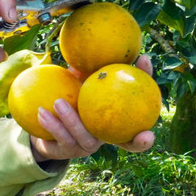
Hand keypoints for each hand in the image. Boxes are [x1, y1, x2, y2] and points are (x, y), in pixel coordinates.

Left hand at [29, 55, 155, 160]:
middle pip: (125, 143)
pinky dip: (52, 125)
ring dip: (72, 121)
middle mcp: (106, 139)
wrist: (45, 124)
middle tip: (138, 129)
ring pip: (85, 139)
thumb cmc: (71, 97)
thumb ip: (95, 69)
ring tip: (58, 102)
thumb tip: (103, 44)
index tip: (154, 125)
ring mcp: (87, 148)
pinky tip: (41, 112)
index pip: (142, 124)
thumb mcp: (84, 82)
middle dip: (137, 142)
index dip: (151, 127)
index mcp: (117, 123)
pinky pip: (62, 139)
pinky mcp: (67, 152)